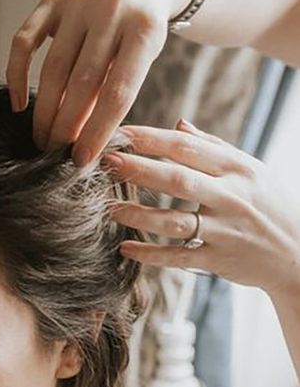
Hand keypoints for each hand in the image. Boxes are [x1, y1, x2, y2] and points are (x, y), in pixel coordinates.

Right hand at [6, 0, 195, 159]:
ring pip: (54, 66)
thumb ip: (114, 91)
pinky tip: (19, 103)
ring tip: (41, 138)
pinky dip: (17, 74)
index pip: (117, 92)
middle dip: (66, 125)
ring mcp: (79, 1)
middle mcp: (111, 9)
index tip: (81, 159)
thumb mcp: (142, 58)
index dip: (97, 131)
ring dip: (45, 109)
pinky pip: (24, 40)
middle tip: (55, 154)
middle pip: (82, 82)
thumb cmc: (141, 29)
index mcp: (144, 29)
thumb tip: (82, 139)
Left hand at [104, 120, 299, 301]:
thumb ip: (213, 148)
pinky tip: (125, 248)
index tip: (120, 132)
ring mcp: (224, 230)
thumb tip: (177, 126)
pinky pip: (178, 257)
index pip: (187, 148)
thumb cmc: (269, 205)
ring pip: (174, 221)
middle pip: (177, 179)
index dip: (151, 139)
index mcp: (237, 168)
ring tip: (108, 208)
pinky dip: (150, 254)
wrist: (298, 253)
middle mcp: (231, 197)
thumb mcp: (252, 170)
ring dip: (138, 215)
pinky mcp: (219, 260)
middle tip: (105, 161)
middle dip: (139, 169)